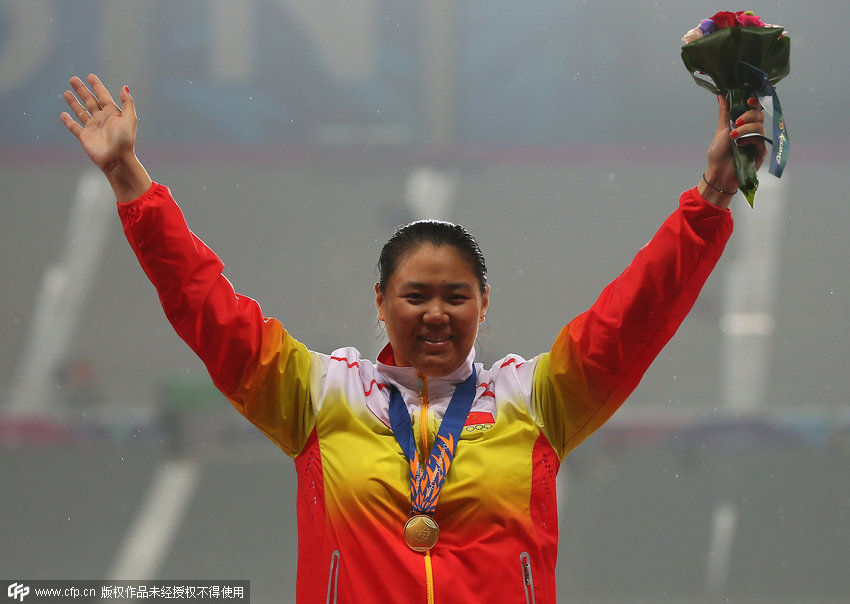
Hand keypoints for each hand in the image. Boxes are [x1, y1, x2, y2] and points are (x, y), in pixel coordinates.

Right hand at [60, 74, 150, 201]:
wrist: (117, 159)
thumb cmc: (125, 139)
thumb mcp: (129, 119)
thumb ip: (127, 103)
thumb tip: (124, 87)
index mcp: (113, 113)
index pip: (103, 96)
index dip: (97, 86)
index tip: (90, 76)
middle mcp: (102, 119)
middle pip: (90, 101)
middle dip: (82, 90)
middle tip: (73, 79)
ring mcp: (93, 128)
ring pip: (81, 112)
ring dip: (74, 102)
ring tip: (67, 92)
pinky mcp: (85, 137)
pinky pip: (74, 127)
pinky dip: (68, 121)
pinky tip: (63, 114)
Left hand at [700, 95, 766, 207]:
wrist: (719, 173)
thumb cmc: (719, 153)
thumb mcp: (721, 130)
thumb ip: (724, 113)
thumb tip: (721, 95)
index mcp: (744, 124)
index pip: (754, 108)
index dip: (754, 102)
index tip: (748, 100)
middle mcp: (753, 131)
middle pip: (759, 115)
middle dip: (748, 115)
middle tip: (737, 122)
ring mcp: (758, 141)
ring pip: (759, 127)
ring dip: (745, 129)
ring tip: (733, 136)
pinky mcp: (761, 151)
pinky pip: (760, 140)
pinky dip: (749, 139)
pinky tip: (739, 144)